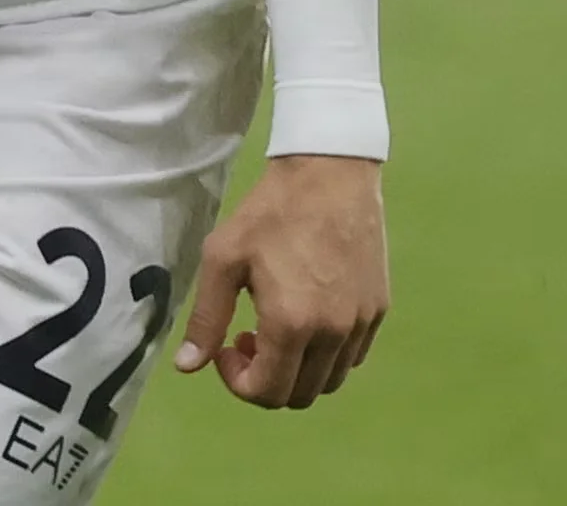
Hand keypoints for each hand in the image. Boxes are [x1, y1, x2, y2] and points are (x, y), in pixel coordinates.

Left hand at [176, 153, 387, 409]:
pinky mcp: (379, 309)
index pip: (267, 392)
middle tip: (247, 338)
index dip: (238, 381)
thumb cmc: (271, 211)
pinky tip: (310, 316)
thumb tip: (188, 367)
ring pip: (328, 380)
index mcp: (292, 325)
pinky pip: (352, 356)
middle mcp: (333, 334)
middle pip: (299, 395)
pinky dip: (327, 354)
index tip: (227, 346)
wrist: (330, 171)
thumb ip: (206, 318)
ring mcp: (361, 323)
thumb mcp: (224, 258)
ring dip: (298, 369)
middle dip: (266, 379)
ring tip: (278, 329)